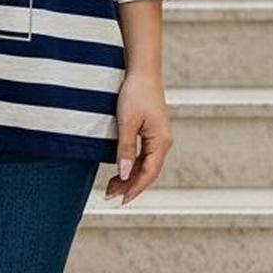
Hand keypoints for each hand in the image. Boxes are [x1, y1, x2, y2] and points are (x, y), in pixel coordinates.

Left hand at [105, 70, 173, 205]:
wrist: (142, 71)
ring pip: (145, 165)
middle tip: (110, 196)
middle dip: (129, 186)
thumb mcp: (127, 122)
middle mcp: (163, 142)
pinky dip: (133, 165)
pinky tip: (122, 170)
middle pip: (147, 172)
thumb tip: (124, 174)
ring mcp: (159, 137)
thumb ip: (126, 149)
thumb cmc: (135, 93)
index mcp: (160, 142)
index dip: (134, 189)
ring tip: (112, 187)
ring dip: (130, 177)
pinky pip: (144, 155)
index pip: (148, 174)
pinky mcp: (152, 131)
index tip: (119, 201)